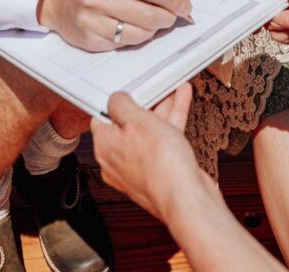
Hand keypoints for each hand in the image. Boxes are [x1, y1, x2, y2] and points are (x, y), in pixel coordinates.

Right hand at [37, 0, 192, 50]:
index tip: (185, 5)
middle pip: (148, 15)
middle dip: (168, 17)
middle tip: (174, 16)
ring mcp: (92, 21)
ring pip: (139, 34)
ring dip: (154, 29)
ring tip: (155, 21)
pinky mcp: (90, 40)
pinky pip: (125, 43)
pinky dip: (137, 37)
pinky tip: (136, 28)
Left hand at [91, 85, 211, 222]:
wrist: (187, 199)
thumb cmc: (161, 165)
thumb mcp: (138, 120)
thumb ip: (122, 105)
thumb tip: (115, 100)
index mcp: (105, 148)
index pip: (101, 118)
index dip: (115, 102)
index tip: (128, 91)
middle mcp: (118, 162)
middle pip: (128, 125)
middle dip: (145, 104)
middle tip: (154, 90)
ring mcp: (139, 169)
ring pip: (149, 133)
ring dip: (162, 110)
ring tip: (173, 91)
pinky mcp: (158, 173)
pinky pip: (162, 143)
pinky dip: (171, 124)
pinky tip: (181, 105)